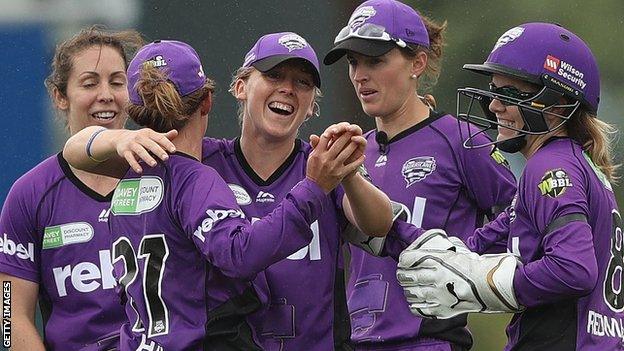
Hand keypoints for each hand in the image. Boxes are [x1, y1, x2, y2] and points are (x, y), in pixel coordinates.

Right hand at [116, 128, 177, 172]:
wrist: (121, 138)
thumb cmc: (141, 138)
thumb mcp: (152, 136)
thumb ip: (164, 136)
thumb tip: (176, 132)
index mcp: (149, 133)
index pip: (159, 138)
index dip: (167, 144)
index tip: (174, 150)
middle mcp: (140, 137)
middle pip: (150, 144)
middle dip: (158, 151)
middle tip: (166, 158)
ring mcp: (132, 144)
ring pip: (140, 151)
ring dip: (147, 158)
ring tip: (154, 164)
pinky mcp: (125, 151)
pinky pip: (130, 158)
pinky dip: (134, 165)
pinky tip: (140, 171)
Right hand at [306, 123, 364, 192]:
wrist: (314, 188)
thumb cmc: (313, 171)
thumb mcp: (311, 157)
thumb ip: (315, 146)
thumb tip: (314, 136)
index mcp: (318, 153)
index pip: (325, 138)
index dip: (332, 131)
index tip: (338, 128)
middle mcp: (326, 159)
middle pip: (338, 143)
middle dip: (346, 136)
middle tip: (352, 131)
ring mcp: (334, 166)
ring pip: (346, 153)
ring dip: (353, 146)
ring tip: (358, 141)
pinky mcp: (340, 174)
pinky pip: (351, 166)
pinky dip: (358, 161)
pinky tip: (362, 157)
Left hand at [396, 230, 521, 318]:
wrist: (491, 284)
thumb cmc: (475, 267)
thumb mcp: (453, 252)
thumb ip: (436, 251)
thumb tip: (423, 247)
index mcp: (437, 260)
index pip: (408, 259)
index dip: (403, 260)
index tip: (404, 262)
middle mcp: (436, 277)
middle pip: (406, 276)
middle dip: (403, 275)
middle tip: (404, 275)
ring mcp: (438, 294)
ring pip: (410, 293)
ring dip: (408, 290)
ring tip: (412, 288)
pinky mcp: (442, 309)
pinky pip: (419, 308)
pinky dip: (415, 304)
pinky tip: (418, 300)